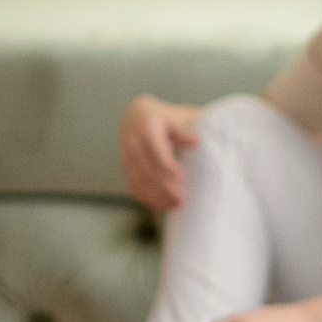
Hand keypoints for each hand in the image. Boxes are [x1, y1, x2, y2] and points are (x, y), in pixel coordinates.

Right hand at [120, 95, 201, 212]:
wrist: (135, 116)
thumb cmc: (161, 118)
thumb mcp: (173, 117)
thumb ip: (183, 130)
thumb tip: (196, 141)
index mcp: (147, 128)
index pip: (156, 150)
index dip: (167, 166)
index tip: (182, 178)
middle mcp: (133, 142)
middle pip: (147, 168)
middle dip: (164, 187)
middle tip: (182, 200)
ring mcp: (126, 155)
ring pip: (138, 179)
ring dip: (156, 195)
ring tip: (174, 205)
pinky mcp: (125, 166)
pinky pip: (132, 184)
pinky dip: (144, 196)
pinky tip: (158, 205)